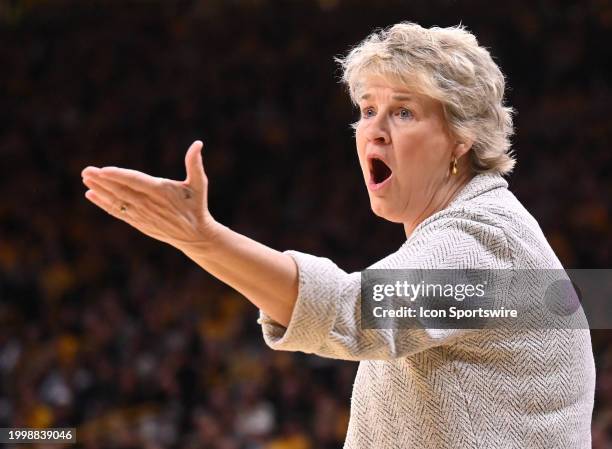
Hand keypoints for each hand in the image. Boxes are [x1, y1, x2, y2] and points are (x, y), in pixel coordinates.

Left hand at [81, 140, 218, 249]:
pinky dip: (103, 204)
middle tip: (86, 170)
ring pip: (116, 201)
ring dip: (100, 190)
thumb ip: (195, 164)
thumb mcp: (199, 184)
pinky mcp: (138, 223)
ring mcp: (142, 215)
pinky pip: (117, 212)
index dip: (118, 176)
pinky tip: (91, 194)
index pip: (136, 181)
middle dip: (102, 180)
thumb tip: (198, 143)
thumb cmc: (196, 206)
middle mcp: (149, 204)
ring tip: (86, 179)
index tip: (103, 170)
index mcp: (161, 192)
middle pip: (121, 191)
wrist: (194, 235)